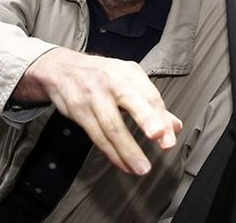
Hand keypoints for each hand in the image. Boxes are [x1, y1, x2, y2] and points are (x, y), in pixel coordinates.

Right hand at [13, 48, 182, 175]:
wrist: (61, 68)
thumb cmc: (101, 76)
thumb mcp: (128, 81)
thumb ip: (151, 104)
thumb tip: (175, 127)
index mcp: (128, 73)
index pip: (149, 95)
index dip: (161, 118)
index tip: (169, 138)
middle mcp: (111, 81)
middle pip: (130, 100)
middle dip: (146, 118)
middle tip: (158, 136)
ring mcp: (92, 96)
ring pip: (111, 126)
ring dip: (128, 150)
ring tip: (141, 167)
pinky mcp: (78, 110)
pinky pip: (97, 135)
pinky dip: (111, 153)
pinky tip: (123, 163)